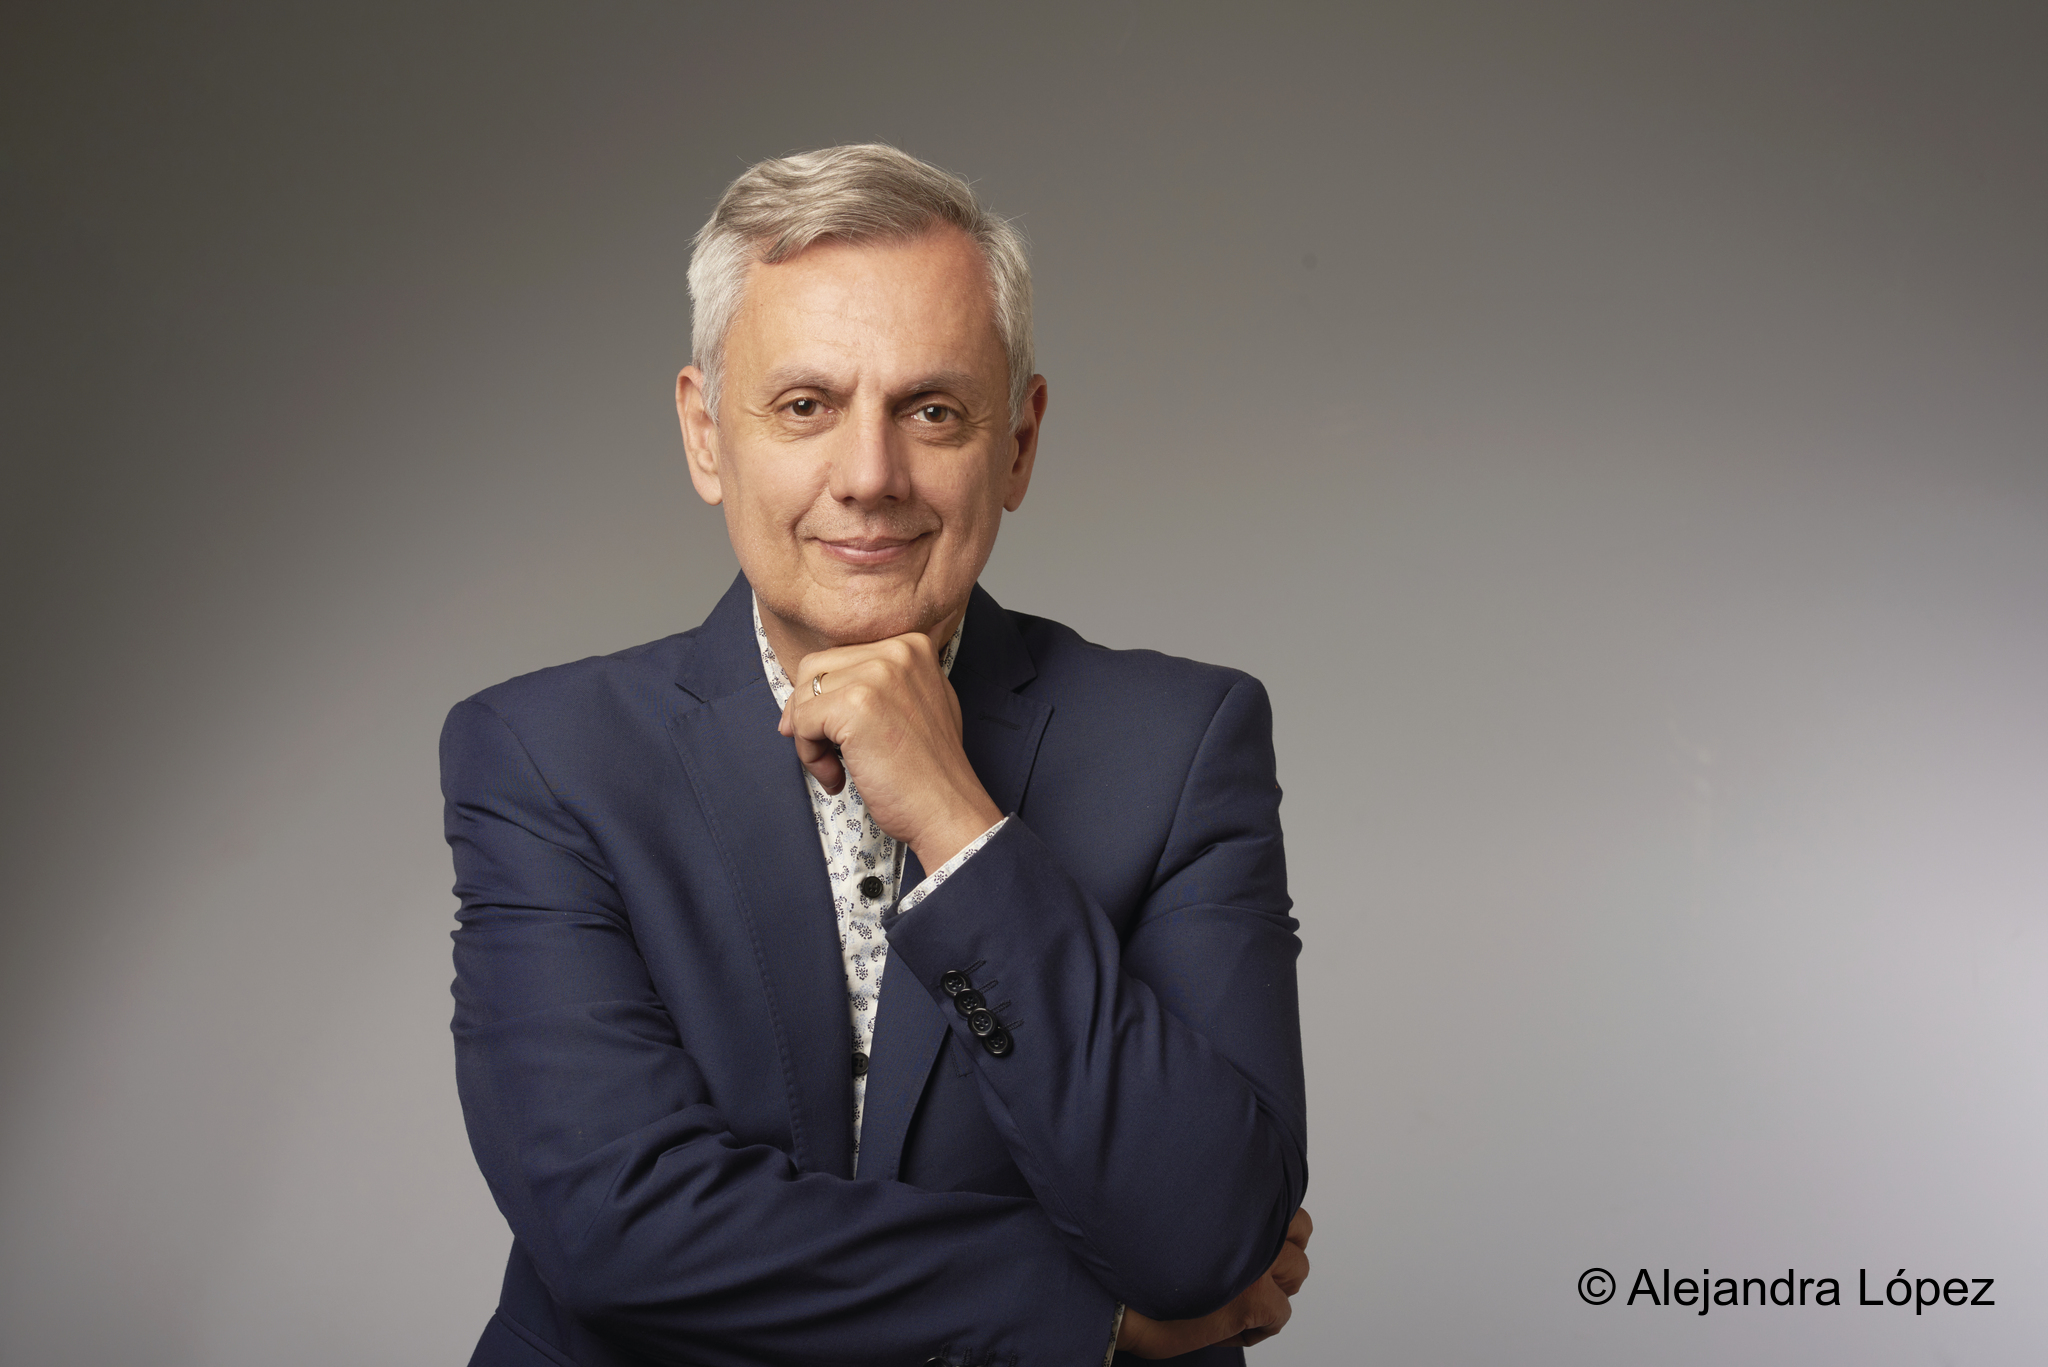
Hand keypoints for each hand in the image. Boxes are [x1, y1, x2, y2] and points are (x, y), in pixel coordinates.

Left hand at [779, 632, 1003, 871]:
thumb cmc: (929, 770)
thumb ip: (881, 685)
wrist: (947, 809)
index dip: (823, 696)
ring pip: (804, 696)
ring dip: (807, 737)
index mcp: (910, 644)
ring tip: (835, 768)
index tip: (825, 730)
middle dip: (806, 713)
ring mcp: (877, 675)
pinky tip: (837, 776)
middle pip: (814, 669)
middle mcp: (896, 651)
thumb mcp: (919, 703)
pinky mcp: (856, 704)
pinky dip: (809, 755)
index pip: (839, 656)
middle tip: (821, 752)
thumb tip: (820, 686)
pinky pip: (802, 722)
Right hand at [1117, 1207, 1312, 1356]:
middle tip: (1257, 1267)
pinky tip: (1229, 1328)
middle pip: (1300, 1228)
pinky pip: (1280, 1316)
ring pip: (1297, 1272)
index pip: (1275, 1193)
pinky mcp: (1255, 1298)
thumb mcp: (1168, 1213)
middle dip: (1281, 1248)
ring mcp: (1256, 1260)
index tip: (1251, 1235)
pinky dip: (1259, 1327)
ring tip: (1243, 1297)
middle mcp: (1249, 1222)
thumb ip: (1205, 1211)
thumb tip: (1218, 1219)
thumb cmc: (1128, 1258)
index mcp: (1229, 1194)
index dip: (1266, 1218)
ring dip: (1275, 1287)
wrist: (1112, 1293)